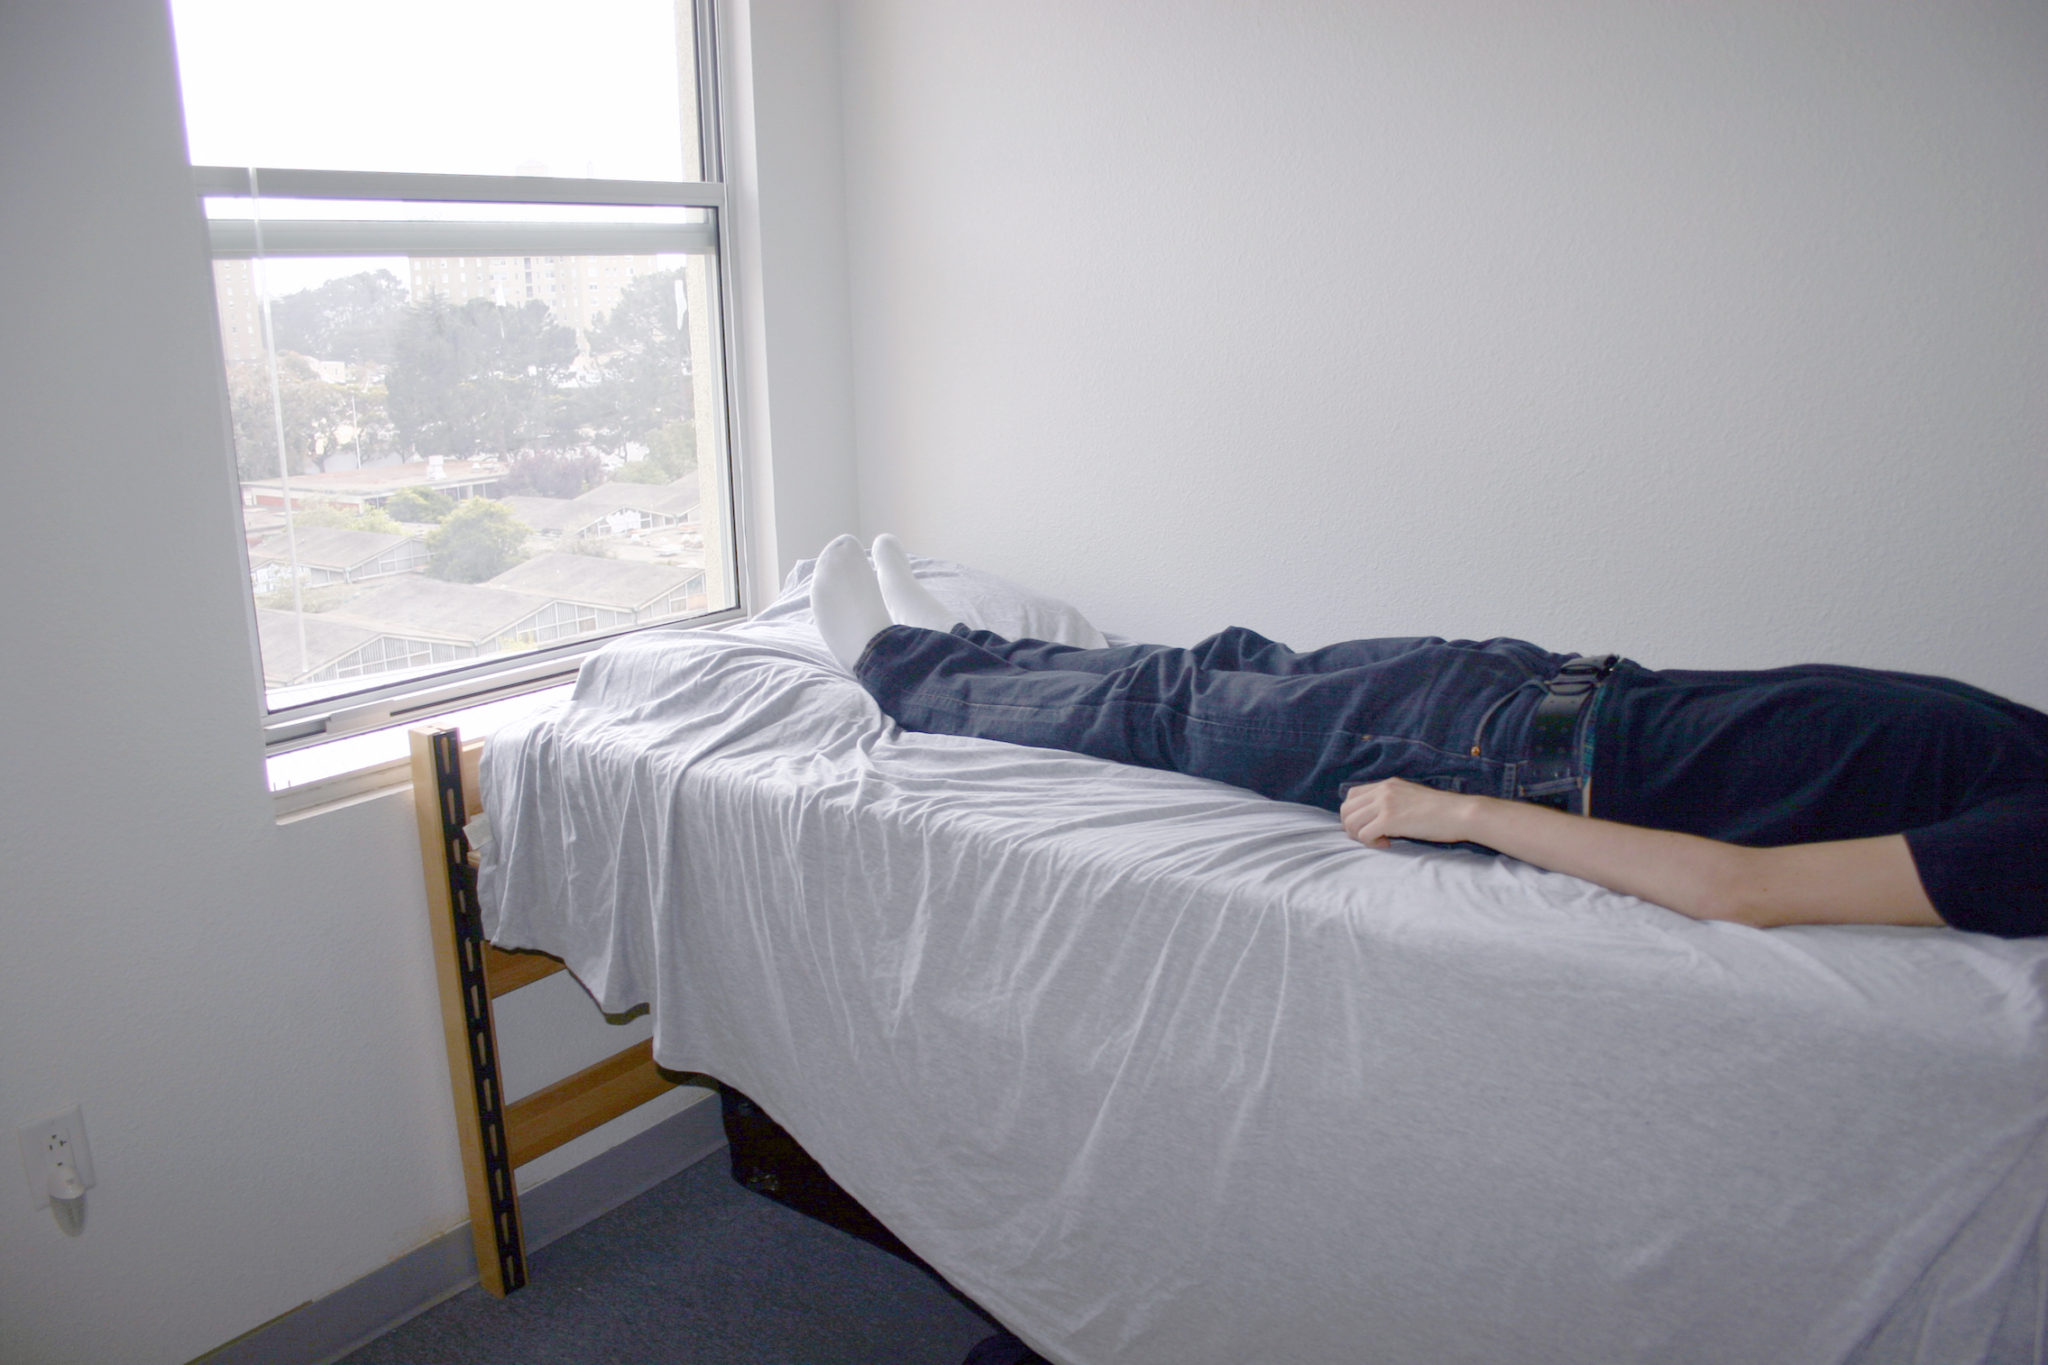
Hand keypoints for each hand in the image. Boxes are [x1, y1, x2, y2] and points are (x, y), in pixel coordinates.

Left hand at [1339, 777, 1476, 847]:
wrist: (1460, 813)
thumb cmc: (1442, 811)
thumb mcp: (1412, 797)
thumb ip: (1394, 801)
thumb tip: (1378, 818)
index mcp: (1388, 784)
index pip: (1352, 795)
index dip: (1355, 814)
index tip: (1369, 826)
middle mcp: (1383, 791)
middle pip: (1346, 809)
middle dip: (1352, 827)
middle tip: (1370, 837)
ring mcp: (1385, 803)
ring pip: (1351, 822)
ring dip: (1360, 836)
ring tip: (1379, 841)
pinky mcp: (1389, 819)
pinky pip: (1364, 834)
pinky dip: (1371, 843)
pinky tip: (1387, 844)